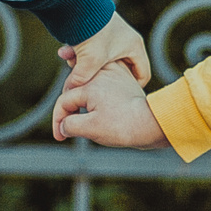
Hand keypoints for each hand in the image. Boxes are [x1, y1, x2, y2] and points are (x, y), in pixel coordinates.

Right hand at [52, 63, 169, 148]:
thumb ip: (70, 125)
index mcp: (89, 86)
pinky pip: (103, 80)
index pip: (64, 102)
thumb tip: (62, 125)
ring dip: (80, 96)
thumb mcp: (91, 129)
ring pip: (88, 82)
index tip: (60, 137)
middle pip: (74, 90)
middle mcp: (100, 74)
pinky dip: (96, 89)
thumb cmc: (123, 127)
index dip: (59, 120)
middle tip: (66, 127)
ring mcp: (114, 73)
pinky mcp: (123, 77)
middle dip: (68, 108)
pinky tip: (96, 101)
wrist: (151, 123)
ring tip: (77, 113)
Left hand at [60, 12, 149, 87]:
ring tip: (71, 61)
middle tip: (90, 81)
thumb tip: (71, 91)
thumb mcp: (89, 62)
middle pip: (119, 70)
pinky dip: (78, 53)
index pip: (142, 75)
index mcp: (134, 46)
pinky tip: (65, 52)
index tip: (115, 95)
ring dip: (85, 64)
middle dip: (101, 76)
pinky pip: (89, 51)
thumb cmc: (91, 32)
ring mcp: (111, 36)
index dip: (130, 88)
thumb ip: (82, 81)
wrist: (76, 3)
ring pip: (100, 61)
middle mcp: (125, 41)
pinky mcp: (96, 32)